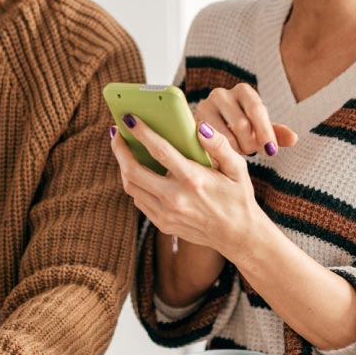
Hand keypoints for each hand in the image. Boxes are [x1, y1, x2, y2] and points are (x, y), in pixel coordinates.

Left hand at [109, 113, 271, 258]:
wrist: (238, 236)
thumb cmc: (238, 197)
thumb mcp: (237, 168)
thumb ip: (220, 145)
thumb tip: (200, 127)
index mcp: (194, 179)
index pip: (160, 151)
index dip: (142, 132)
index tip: (129, 118)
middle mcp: (176, 198)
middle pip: (134, 171)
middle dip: (120, 148)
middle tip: (116, 132)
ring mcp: (166, 214)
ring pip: (131, 187)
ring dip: (123, 166)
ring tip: (123, 149)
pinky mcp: (163, 224)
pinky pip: (139, 200)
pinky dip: (134, 183)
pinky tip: (137, 170)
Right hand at [195, 85, 297, 155]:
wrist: (211, 133)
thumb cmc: (242, 131)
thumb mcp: (260, 131)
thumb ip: (276, 134)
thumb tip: (294, 138)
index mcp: (243, 91)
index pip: (257, 109)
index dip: (265, 132)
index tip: (271, 152)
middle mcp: (221, 93)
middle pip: (241, 124)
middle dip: (249, 143)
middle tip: (250, 152)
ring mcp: (204, 106)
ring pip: (224, 135)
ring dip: (235, 149)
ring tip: (237, 151)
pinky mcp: (192, 121)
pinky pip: (209, 142)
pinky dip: (219, 151)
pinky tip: (224, 155)